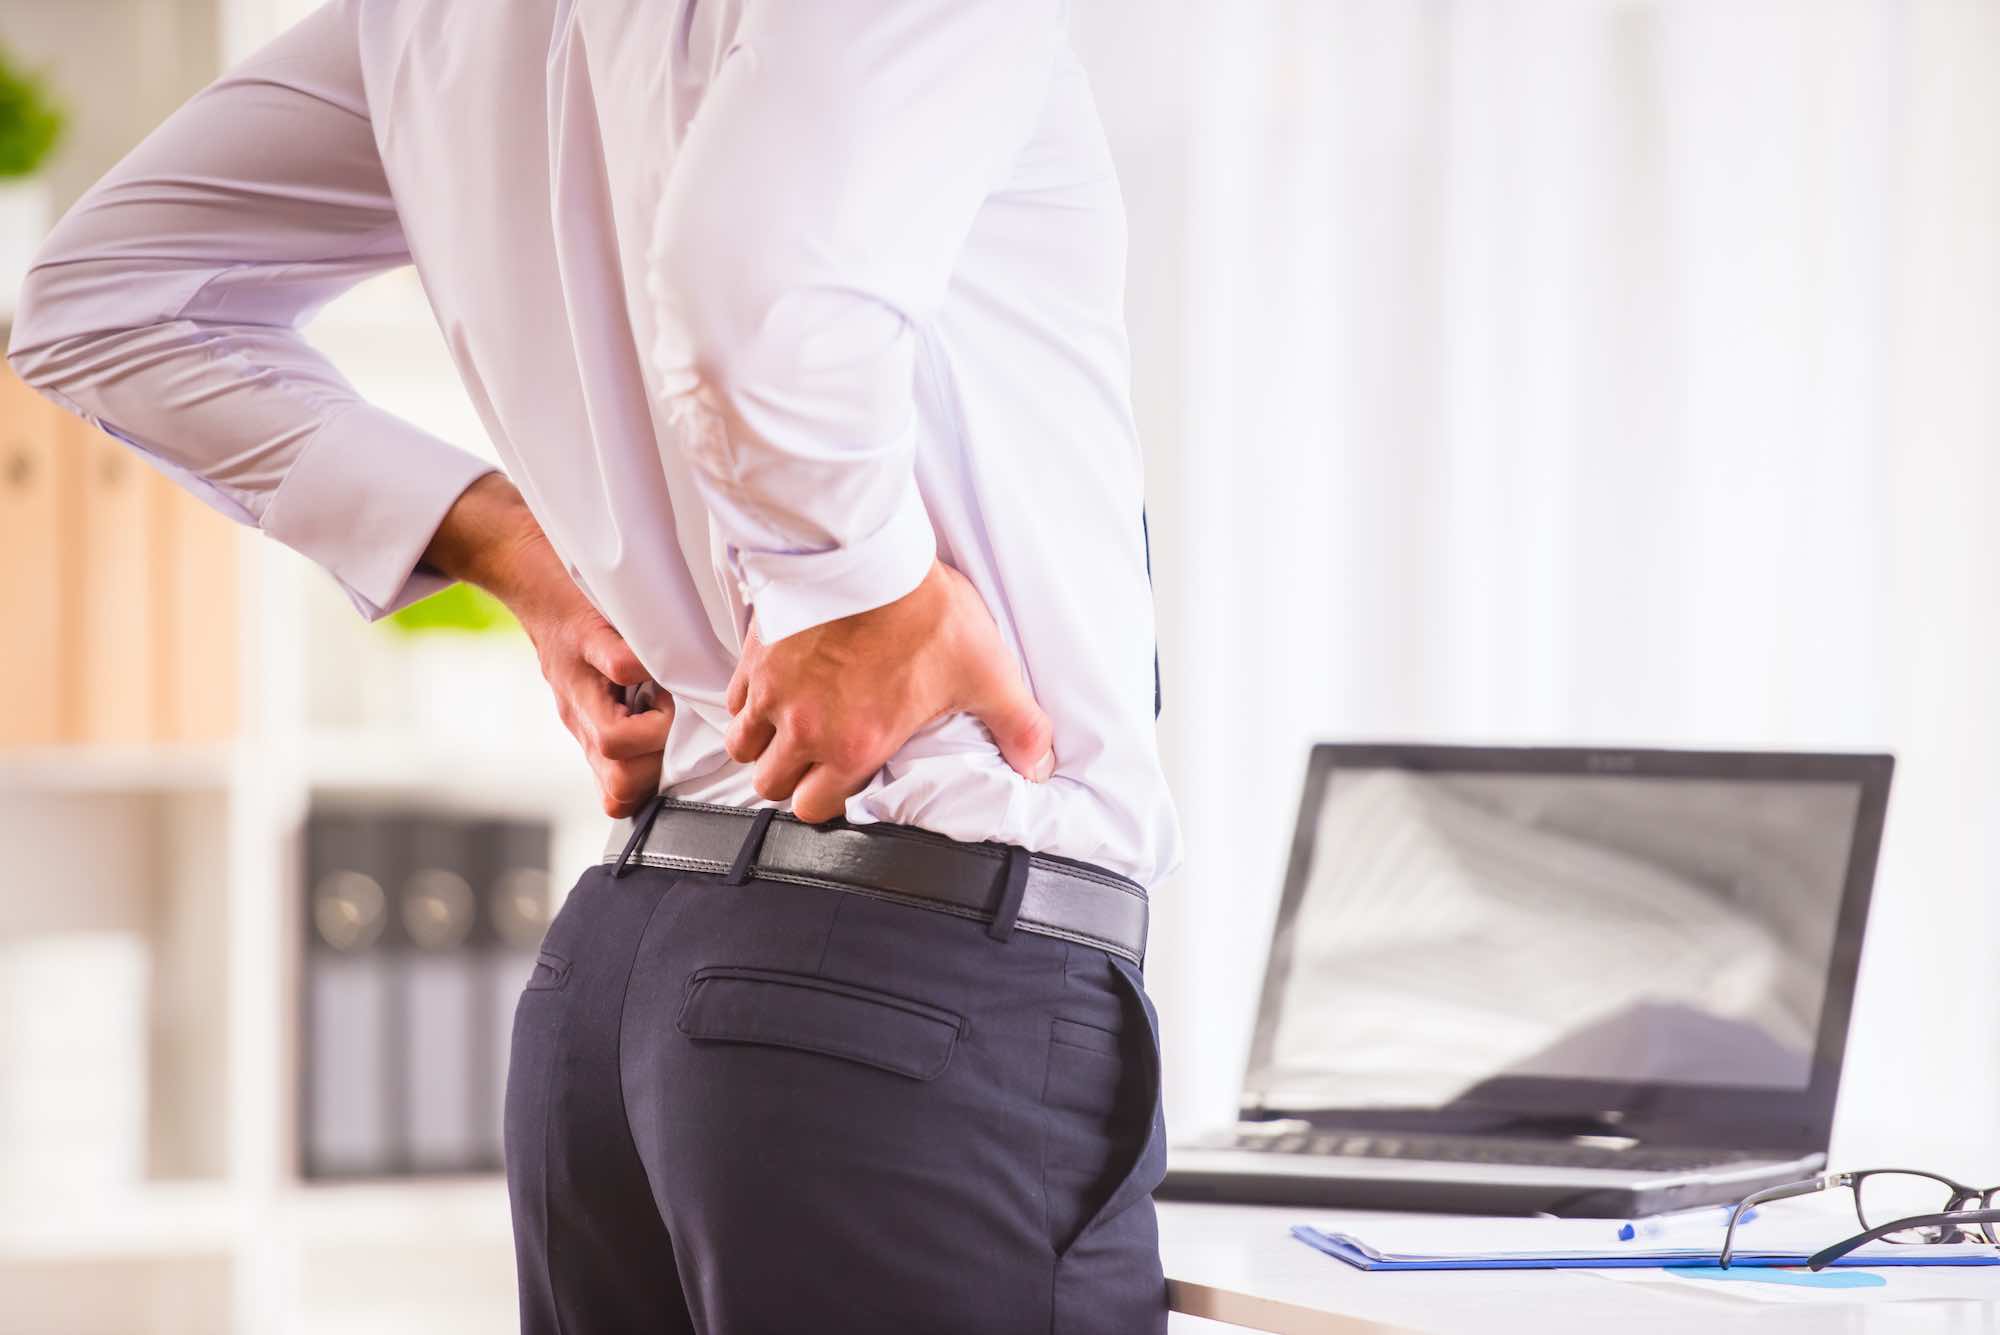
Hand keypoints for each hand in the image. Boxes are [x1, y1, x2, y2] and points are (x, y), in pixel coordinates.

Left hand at [422, 473, 671, 817]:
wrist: (522, 568)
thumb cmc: (570, 623)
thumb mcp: (589, 684)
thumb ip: (622, 716)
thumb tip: (669, 744)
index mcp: (586, 727)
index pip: (619, 797)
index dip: (651, 788)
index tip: (668, 753)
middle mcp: (579, 712)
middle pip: (620, 783)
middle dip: (657, 762)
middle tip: (667, 722)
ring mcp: (580, 677)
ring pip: (613, 742)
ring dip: (654, 724)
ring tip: (661, 692)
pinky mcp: (585, 633)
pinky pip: (617, 664)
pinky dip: (638, 666)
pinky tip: (648, 658)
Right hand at [724, 559, 1054, 823]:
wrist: (868, 554)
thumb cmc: (922, 612)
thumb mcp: (985, 672)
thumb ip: (1015, 724)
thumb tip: (1038, 763)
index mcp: (854, 746)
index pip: (816, 808)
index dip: (827, 802)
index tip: (841, 785)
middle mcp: (803, 728)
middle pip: (770, 784)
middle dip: (790, 779)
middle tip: (813, 759)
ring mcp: (771, 691)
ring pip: (742, 744)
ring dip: (761, 743)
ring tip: (786, 728)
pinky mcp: (755, 654)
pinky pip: (733, 696)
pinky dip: (747, 699)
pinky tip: (773, 686)